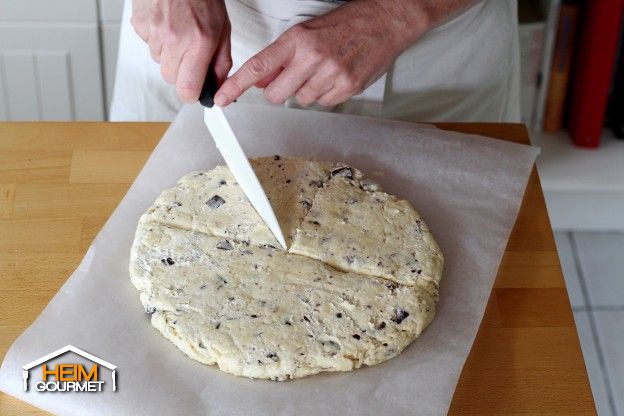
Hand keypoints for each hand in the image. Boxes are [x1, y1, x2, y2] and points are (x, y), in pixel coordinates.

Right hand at [131, 0, 231, 101]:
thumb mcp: (223, 28)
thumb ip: (222, 61)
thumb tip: (218, 84)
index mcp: (199, 41)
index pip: (188, 89)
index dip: (191, 94)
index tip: (195, 92)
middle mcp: (175, 39)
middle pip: (172, 79)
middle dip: (181, 72)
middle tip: (189, 54)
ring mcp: (154, 33)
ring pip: (159, 62)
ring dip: (169, 55)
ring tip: (178, 32)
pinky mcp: (140, 25)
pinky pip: (148, 45)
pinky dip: (157, 40)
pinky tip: (167, 24)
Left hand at [214, 1, 413, 106]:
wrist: (385, 21)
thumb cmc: (347, 23)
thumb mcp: (307, 32)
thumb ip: (282, 58)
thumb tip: (261, 80)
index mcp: (298, 40)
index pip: (258, 67)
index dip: (236, 86)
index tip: (223, 97)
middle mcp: (313, 58)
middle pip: (277, 95)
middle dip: (280, 91)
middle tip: (293, 77)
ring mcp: (331, 75)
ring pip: (302, 100)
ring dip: (307, 90)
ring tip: (323, 70)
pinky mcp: (348, 88)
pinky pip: (324, 103)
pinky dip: (326, 94)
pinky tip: (336, 76)